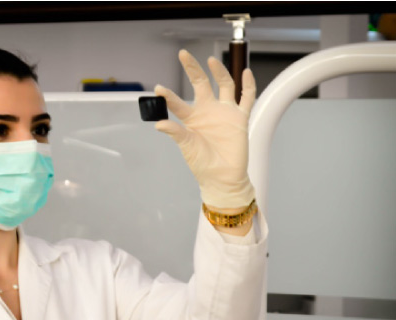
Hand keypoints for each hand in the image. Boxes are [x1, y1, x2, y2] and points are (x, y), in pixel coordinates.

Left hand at [154, 50, 256, 208]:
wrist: (223, 177)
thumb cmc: (202, 164)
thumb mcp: (187, 147)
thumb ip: (176, 132)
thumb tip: (159, 123)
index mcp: (191, 119)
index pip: (178, 102)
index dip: (168, 95)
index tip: (158, 88)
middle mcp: (208, 111)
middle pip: (201, 84)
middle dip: (193, 69)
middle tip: (183, 54)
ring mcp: (224, 112)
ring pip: (224, 85)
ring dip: (219, 72)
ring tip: (211, 61)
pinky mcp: (240, 118)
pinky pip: (246, 98)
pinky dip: (248, 85)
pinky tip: (246, 72)